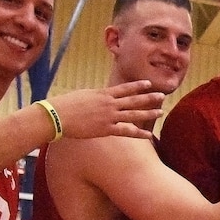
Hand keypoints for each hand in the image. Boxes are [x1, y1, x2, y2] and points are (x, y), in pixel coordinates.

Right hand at [45, 79, 164, 139]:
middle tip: (162, 96)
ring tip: (160, 111)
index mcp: (103, 94)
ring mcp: (109, 116)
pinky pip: (126, 131)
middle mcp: (109, 104)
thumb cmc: (65, 105)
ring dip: (148, 113)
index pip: (124, 88)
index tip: (148, 84)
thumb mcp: (83, 96)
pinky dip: (138, 133)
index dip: (138, 86)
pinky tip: (149, 135)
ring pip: (133, 114)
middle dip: (149, 98)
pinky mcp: (106, 129)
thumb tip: (100, 98)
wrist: (57, 116)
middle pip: (134, 100)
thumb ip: (95, 97)